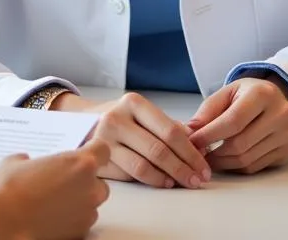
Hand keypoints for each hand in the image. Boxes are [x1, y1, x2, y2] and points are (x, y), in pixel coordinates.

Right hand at [0, 138, 110, 239]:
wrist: (3, 224)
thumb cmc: (9, 190)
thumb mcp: (14, 161)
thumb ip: (28, 159)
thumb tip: (25, 163)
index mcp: (80, 163)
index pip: (103, 150)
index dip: (94, 149)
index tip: (85, 150)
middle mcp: (89, 189)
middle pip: (100, 182)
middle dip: (85, 181)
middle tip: (61, 180)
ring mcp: (86, 215)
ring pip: (91, 205)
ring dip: (79, 201)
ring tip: (53, 201)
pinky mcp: (78, 235)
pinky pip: (80, 223)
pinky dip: (70, 220)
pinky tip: (50, 217)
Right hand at [67, 92, 211, 189]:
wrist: (83, 121)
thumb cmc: (122, 119)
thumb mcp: (143, 114)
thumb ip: (169, 126)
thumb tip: (200, 143)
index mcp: (134, 103)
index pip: (170, 131)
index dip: (191, 153)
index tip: (204, 167)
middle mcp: (117, 118)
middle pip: (158, 150)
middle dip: (183, 169)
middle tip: (197, 180)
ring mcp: (104, 139)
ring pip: (143, 166)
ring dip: (167, 179)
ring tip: (180, 183)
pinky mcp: (98, 159)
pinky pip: (129, 175)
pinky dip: (150, 181)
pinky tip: (161, 182)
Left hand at [187, 76, 287, 174]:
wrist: (277, 98)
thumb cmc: (248, 94)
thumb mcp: (228, 92)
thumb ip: (209, 110)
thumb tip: (191, 131)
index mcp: (262, 94)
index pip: (233, 121)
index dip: (210, 134)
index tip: (193, 141)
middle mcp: (280, 115)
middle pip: (241, 143)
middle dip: (216, 152)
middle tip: (199, 154)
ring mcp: (287, 136)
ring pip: (248, 159)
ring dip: (224, 162)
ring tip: (210, 158)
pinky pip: (256, 167)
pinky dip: (237, 167)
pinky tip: (226, 160)